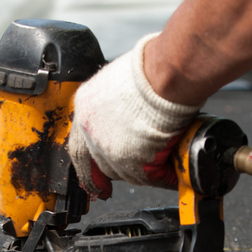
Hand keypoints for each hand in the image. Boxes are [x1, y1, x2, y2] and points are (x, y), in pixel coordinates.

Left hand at [68, 33, 202, 199]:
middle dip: (114, 171)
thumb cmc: (149, 70)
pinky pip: (148, 176)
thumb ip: (116, 105)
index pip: (79, 145)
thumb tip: (129, 116)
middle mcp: (91, 130)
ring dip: (143, 172)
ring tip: (162, 165)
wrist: (163, 76)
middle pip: (100, 162)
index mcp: (86, 107)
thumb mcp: (120, 83)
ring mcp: (108, 147)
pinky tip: (171, 171)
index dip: (88, 165)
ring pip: (124, 172)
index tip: (94, 181)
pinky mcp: (130, 160)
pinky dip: (162, 176)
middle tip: (124, 179)